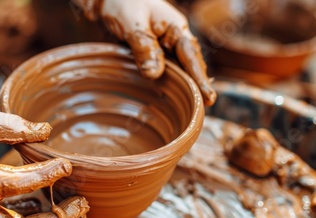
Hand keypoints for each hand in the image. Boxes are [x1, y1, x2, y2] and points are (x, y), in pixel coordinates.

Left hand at [75, 0, 215, 105]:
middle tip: (204, 108)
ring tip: (192, 109)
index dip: (199, 78)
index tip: (209, 97)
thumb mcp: (132, 23)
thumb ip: (144, 47)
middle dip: (197, 86)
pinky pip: (162, 72)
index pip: (191, 55)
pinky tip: (169, 100)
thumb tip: (154, 74)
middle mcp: (173, 40)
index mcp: (174, 28)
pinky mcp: (150, 56)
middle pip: (189, 66)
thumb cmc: (122, 3)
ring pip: (177, 71)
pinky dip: (165, 85)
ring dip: (183, 88)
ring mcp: (162, 49)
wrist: (107, 0)